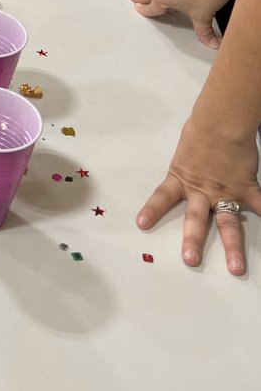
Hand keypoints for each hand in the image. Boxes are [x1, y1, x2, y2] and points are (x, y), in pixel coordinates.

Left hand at [137, 114, 260, 275]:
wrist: (222, 122)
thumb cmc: (200, 133)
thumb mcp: (185, 154)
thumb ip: (187, 172)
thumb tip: (188, 177)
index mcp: (181, 180)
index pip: (162, 196)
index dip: (152, 210)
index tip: (141, 224)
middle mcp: (202, 191)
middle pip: (196, 219)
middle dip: (193, 240)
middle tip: (190, 260)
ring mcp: (225, 192)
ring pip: (229, 223)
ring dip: (232, 247)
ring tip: (236, 268)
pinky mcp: (246, 188)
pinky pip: (260, 206)